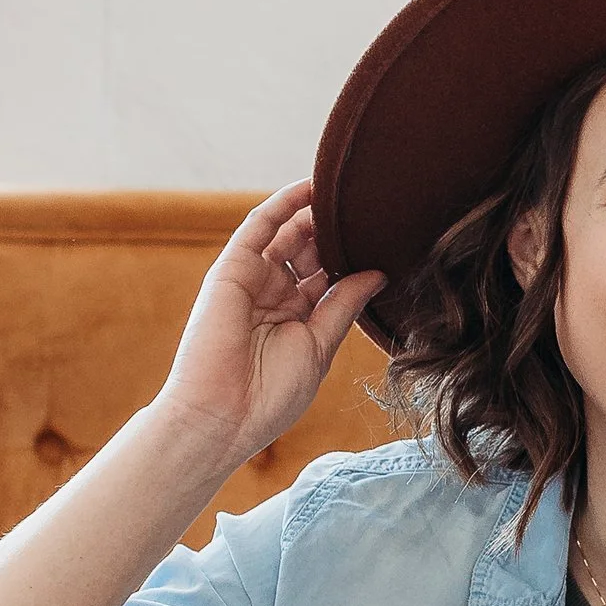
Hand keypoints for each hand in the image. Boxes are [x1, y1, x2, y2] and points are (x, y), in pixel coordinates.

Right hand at [156, 179, 384, 463]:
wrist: (220, 417)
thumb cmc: (270, 396)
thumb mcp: (320, 345)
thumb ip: (344, 303)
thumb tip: (378, 272)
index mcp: (295, 319)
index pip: (327, 277)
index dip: (352, 259)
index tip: (384, 242)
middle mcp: (273, 296)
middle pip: (309, 252)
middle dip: (337, 235)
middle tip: (372, 217)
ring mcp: (251, 280)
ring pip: (287, 234)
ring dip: (315, 215)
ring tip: (349, 196)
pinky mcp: (232, 269)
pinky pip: (260, 226)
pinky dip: (284, 204)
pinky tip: (311, 188)